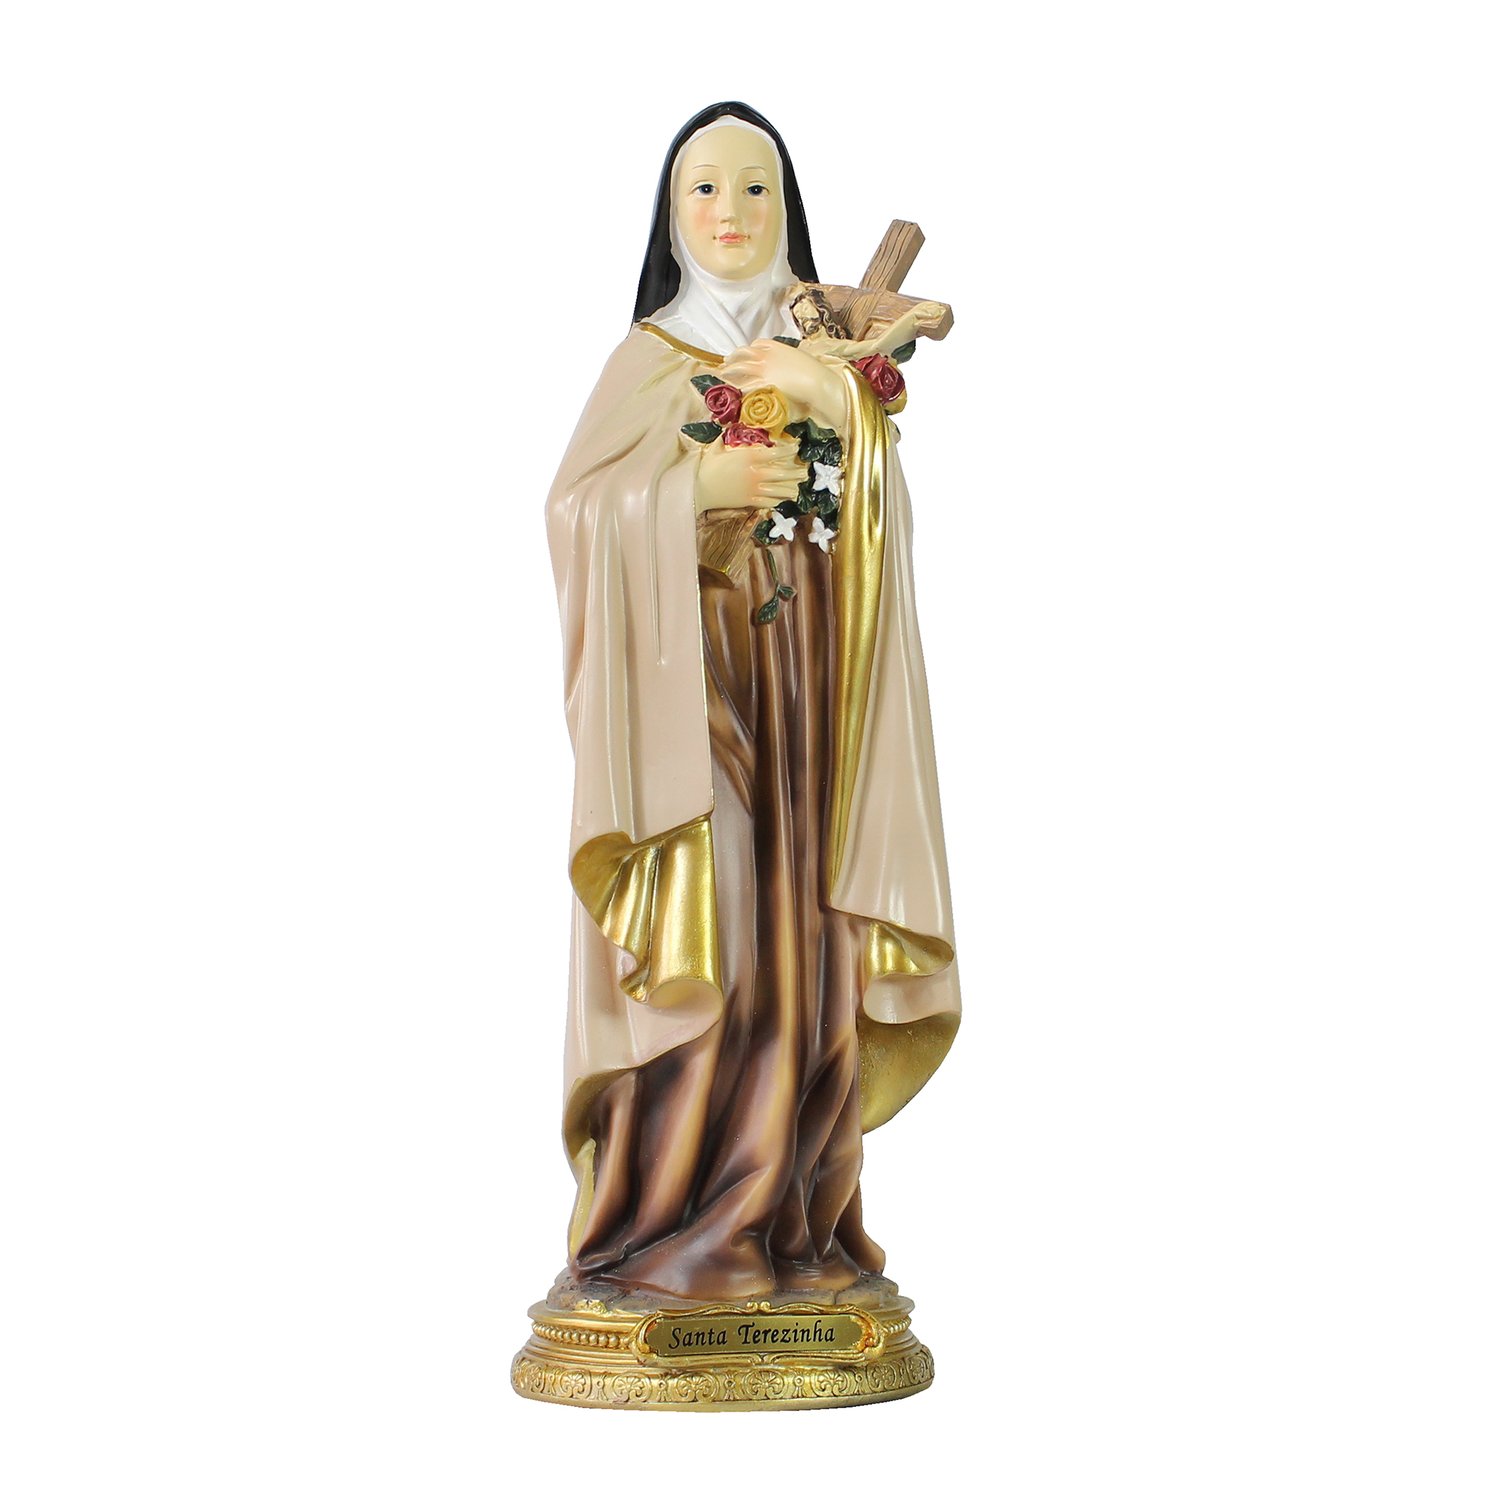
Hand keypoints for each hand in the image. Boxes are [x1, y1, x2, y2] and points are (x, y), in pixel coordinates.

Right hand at [696, 436, 805, 512]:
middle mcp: (755, 473)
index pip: (776, 453)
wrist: (698, 489)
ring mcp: (753, 489)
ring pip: (778, 489)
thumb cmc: (706, 467)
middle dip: (795, 473)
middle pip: (782, 473)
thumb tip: (724, 428)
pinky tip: (783, 499)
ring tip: (798, 488)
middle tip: (804, 472)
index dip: (789, 450)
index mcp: (749, 457)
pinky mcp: (749, 501)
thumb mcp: (716, 448)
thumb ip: (724, 438)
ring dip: (790, 489)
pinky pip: (769, 501)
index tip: (796, 448)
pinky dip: (778, 500)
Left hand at [717, 339, 846, 430]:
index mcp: (777, 346)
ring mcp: (763, 369)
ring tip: (722, 374)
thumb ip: (791, 359)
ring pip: (740, 367)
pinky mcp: (763, 383)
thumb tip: (792, 363)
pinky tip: (733, 391)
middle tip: (726, 361)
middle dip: (733, 357)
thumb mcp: (801, 358)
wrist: (815, 380)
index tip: (747, 352)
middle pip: (744, 353)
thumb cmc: (813, 370)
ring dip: (729, 370)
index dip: (750, 349)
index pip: (757, 344)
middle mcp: (766, 355)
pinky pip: (745, 385)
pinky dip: (738, 388)